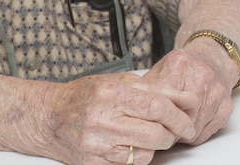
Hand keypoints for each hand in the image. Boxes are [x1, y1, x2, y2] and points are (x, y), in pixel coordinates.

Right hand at [43, 72, 197, 164]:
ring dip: (158, 145)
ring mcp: (96, 144)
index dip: (180, 113)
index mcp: (110, 93)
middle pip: (155, 132)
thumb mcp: (118, 82)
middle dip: (174, 132)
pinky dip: (140, 155)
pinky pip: (130, 164)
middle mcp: (102, 119)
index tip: (190, 117)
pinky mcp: (92, 163)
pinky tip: (136, 144)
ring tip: (155, 134)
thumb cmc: (86, 95)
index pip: (157, 105)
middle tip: (181, 129)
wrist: (48, 118)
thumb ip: (153, 88)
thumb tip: (187, 98)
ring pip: (146, 153)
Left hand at [143, 44, 236, 146]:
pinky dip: (195, 133)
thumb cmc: (184, 67)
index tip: (149, 124)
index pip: (163, 103)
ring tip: (176, 124)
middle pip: (179, 119)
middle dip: (168, 128)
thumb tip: (129, 109)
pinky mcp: (226, 106)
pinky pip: (206, 133)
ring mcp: (217, 91)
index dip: (154, 118)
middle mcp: (202, 76)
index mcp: (180, 65)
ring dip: (182, 134)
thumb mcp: (161, 69)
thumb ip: (146, 88)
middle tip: (161, 128)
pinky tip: (191, 122)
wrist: (214, 57)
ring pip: (192, 130)